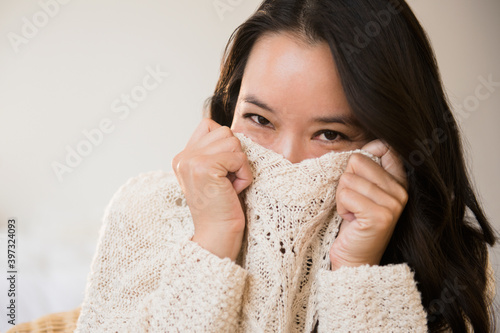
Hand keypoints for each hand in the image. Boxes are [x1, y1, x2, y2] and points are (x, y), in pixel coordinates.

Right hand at [172, 118, 252, 260]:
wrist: (217, 235)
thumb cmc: (222, 206)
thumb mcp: (214, 174)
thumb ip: (214, 152)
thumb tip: (235, 132)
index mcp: (182, 157)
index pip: (209, 125)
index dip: (225, 146)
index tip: (222, 173)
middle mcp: (183, 157)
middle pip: (224, 132)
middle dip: (234, 156)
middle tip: (226, 182)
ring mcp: (191, 161)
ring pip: (233, 142)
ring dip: (240, 165)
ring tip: (229, 185)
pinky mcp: (205, 167)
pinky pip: (239, 158)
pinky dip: (244, 175)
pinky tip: (233, 190)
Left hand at [329, 140, 407, 269]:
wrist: (354, 260)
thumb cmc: (353, 223)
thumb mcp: (361, 191)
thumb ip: (365, 169)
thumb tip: (359, 145)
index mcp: (399, 181)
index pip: (383, 147)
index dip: (362, 157)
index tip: (357, 179)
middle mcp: (401, 191)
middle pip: (358, 160)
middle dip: (346, 182)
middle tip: (354, 204)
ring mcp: (393, 203)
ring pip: (348, 179)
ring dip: (342, 198)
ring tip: (353, 214)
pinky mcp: (381, 216)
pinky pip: (346, 194)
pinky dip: (341, 207)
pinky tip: (351, 220)